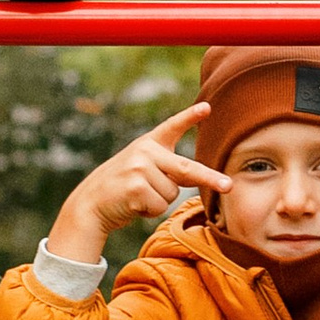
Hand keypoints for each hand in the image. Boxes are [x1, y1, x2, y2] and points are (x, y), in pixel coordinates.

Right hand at [42, 103, 218, 262]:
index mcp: (149, 143)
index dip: (190, 117)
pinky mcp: (137, 186)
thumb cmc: (123, 189)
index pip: (172, 127)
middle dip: (210, 178)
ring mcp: (140, 167)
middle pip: (187, 168)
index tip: (207, 108)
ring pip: (172, 194)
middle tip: (229, 186)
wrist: (90, 204)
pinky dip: (150, 211)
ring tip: (137, 196)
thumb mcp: (142, 170)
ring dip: (159, 201)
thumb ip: (168, 170)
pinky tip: (133, 204)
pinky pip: (160, 205)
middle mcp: (146, 151)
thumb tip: (201, 177)